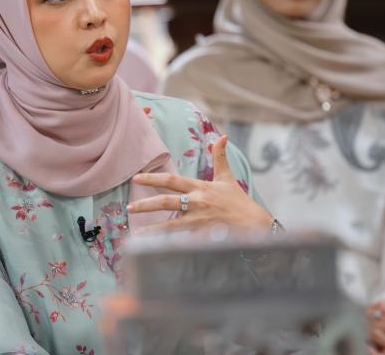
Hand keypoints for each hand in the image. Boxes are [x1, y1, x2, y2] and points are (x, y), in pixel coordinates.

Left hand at [126, 136, 272, 233]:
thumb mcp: (227, 178)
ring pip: (170, 225)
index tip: (136, 178)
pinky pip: (181, 240)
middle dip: (146, 204)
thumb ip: (220, 157)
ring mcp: (199, 221)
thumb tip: (223, 136)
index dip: (153, 178)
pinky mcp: (202, 237)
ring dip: (152, 229)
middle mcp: (197, 203)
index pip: (172, 180)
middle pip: (166, 202)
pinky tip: (153, 248)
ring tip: (135, 233)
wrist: (254, 225)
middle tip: (129, 207)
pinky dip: (167, 244)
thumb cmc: (238, 201)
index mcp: (200, 187)